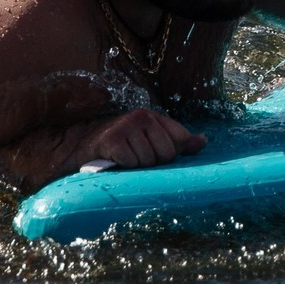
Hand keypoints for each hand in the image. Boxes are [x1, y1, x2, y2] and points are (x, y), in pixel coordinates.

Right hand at [74, 107, 206, 170]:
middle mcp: (141, 117)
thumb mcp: (150, 141)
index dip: (171, 153)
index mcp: (154, 116)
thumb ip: (179, 141)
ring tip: (125, 160)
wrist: (80, 148)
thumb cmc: (120, 147)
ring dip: (137, 166)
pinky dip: (124, 167)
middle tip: (136, 158)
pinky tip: (115, 161)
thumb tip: (203, 141)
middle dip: (154, 162)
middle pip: (167, 153)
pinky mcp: (113, 140)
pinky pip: (132, 162)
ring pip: (149, 160)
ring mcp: (126, 126)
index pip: (182, 139)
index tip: (155, 153)